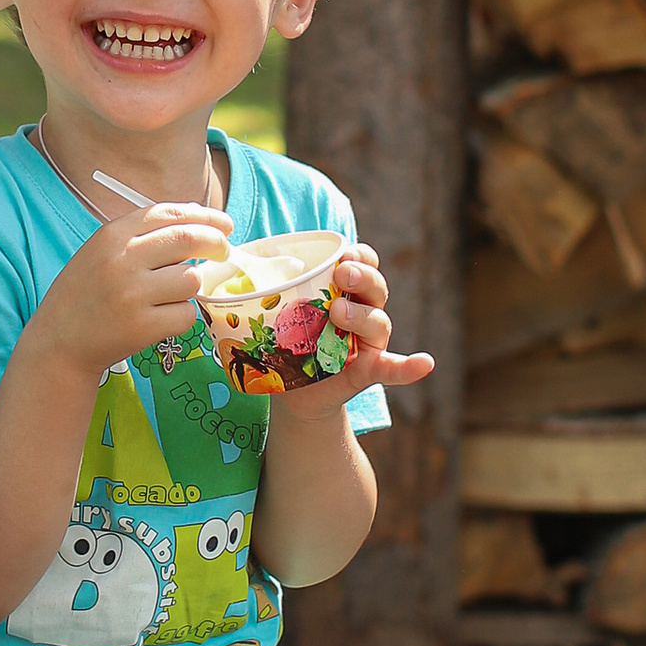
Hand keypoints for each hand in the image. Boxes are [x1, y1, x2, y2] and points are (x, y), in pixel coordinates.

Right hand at [33, 209, 226, 380]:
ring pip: (191, 279)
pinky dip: (181, 316)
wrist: (59, 342)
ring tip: (169, 295)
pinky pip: (186, 314)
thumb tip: (200, 219)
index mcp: (111, 235)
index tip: (224, 224)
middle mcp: (122, 260)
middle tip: (225, 251)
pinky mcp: (143, 327)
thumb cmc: (86, 293)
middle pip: (189, 239)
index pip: (169, 213)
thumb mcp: (102, 252)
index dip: (204, 216)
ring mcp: (133, 294)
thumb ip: (143, 235)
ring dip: (190, 286)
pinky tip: (159, 319)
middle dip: (216, 242)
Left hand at [273, 246, 435, 419]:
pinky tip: (425, 363)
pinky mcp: (367, 372)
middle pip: (374, 287)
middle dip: (361, 277)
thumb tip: (220, 258)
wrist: (288, 392)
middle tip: (340, 275)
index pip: (362, 262)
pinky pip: (394, 369)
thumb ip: (258, 284)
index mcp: (342, 290)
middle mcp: (361, 312)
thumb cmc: (281, 341)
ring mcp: (367, 343)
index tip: (343, 253)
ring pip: (379, 323)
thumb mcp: (270, 309)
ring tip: (341, 314)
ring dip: (366, 315)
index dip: (358, 254)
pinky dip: (409, 367)